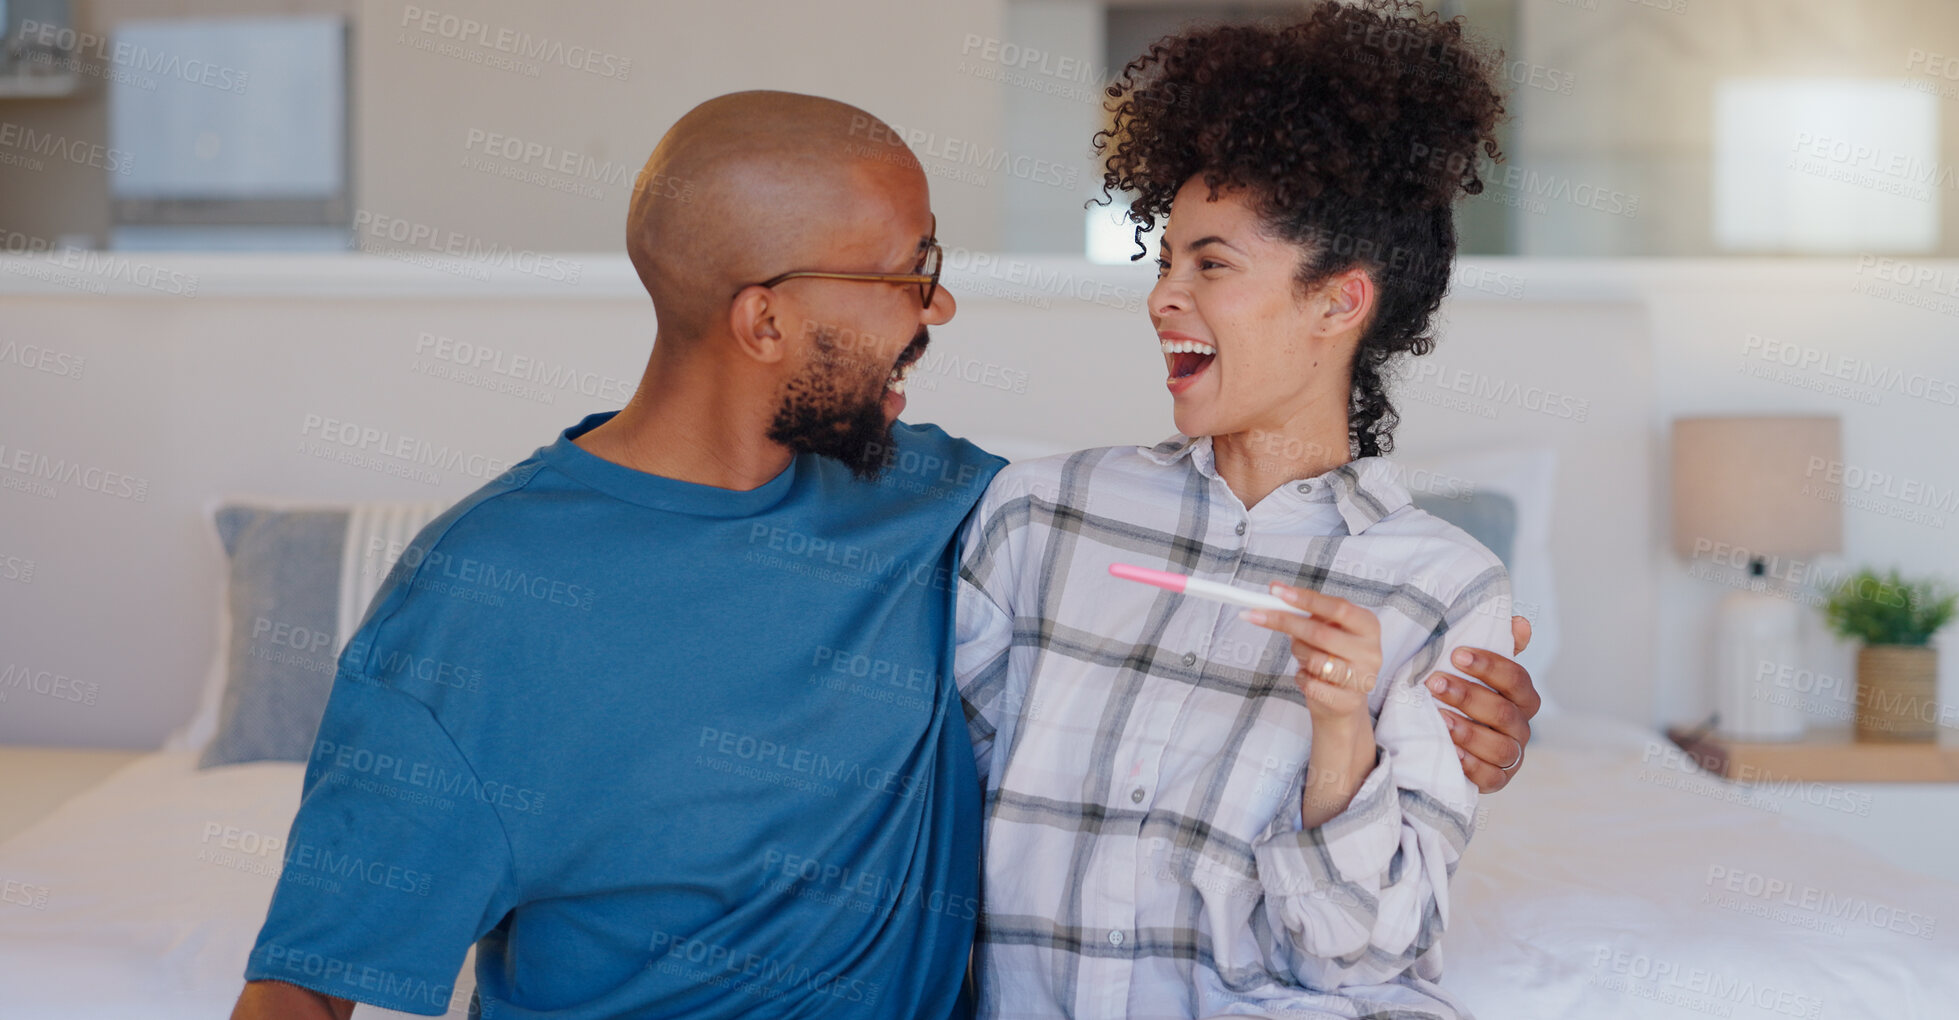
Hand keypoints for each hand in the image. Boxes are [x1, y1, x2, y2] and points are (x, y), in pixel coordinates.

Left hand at [1243, 583, 1383, 725]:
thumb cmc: (1333, 655)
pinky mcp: (1348, 701)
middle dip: (1286, 622)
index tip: (1276, 591)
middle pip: (1321, 633)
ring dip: (1298, 654)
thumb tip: (1275, 588)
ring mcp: (1362, 678)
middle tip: (1257, 615)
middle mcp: (1371, 651)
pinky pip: (1311, 684)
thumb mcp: (1326, 627)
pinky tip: (1309, 676)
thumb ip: (1305, 609)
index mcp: (1368, 625)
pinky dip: (1302, 677)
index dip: (1306, 599)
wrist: (1344, 700)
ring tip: (1303, 655)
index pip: (1338, 607)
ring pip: (1314, 660)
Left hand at [1426, 615, 1540, 793]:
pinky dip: (1472, 766)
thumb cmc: (1460, 696)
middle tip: (1433, 682)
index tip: (1457, 654)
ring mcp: (1511, 756)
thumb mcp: (1472, 670)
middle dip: (1468, 695)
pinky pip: (1490, 777)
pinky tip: (1451, 751)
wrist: (1444, 739)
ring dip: (1469, 732)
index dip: (1490, 666)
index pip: (1516, 679)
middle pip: (1503, 711)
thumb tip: (1520, 623)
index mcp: (1521, 697)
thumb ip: (1497, 647)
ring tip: (1440, 718)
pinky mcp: (1496, 780)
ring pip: (1500, 747)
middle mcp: (1520, 727)